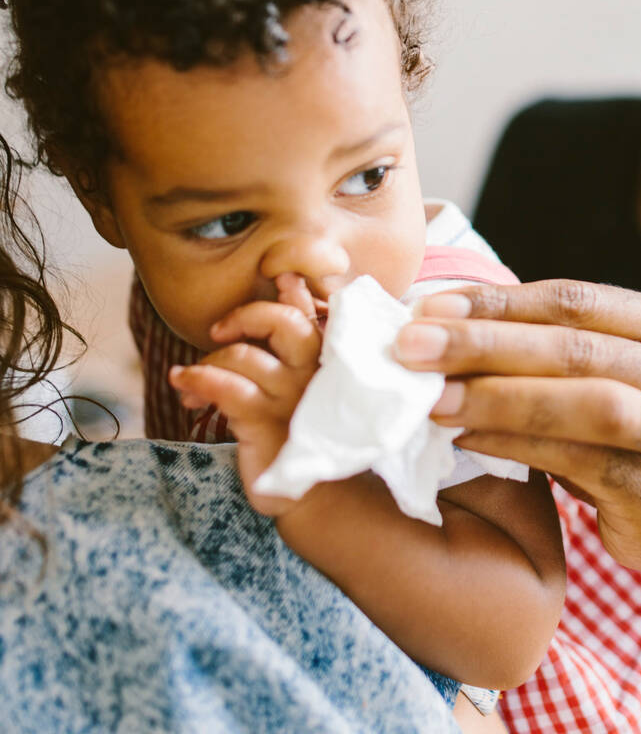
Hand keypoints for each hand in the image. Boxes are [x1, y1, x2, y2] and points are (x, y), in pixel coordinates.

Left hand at [168, 273, 321, 516]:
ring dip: (206, 363)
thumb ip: (293, 344)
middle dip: (246, 316)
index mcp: (324, 363)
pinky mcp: (264, 422)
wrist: (312, 496)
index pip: (310, 315)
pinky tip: (184, 386)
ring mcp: (290, 399)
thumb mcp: (303, 387)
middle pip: (283, 323)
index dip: (293, 292)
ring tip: (189, 382)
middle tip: (220, 332)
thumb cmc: (303, 435)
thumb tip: (288, 289)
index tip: (276, 278)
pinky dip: (196, 380)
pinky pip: (226, 387)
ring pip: (243, 356)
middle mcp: (312, 376)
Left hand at [394, 279, 640, 571]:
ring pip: (588, 403)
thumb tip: (441, 323)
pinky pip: (582, 462)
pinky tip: (466, 441)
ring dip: (499, 398)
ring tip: (433, 398)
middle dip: (486, 344)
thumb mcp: (612, 373)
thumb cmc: (639, 429)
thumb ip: (554, 346)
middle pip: (579, 348)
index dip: (500, 302)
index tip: (428, 307)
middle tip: (411, 346)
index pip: (579, 301)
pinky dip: (517, 447)